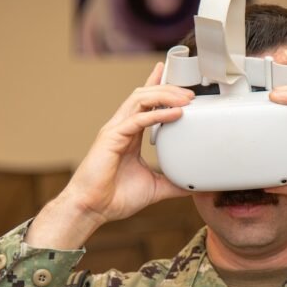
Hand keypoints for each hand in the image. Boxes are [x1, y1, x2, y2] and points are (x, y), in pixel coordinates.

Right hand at [26, 63, 193, 248]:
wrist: (93, 209)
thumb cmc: (115, 198)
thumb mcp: (154, 188)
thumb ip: (173, 183)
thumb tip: (193, 186)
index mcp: (129, 135)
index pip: (145, 103)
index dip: (158, 86)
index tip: (174, 77)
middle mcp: (121, 128)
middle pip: (145, 95)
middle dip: (168, 89)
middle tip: (190, 93)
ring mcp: (115, 130)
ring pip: (140, 99)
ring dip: (164, 95)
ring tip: (186, 99)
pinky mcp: (111, 138)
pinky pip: (137, 119)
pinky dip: (158, 114)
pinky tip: (175, 113)